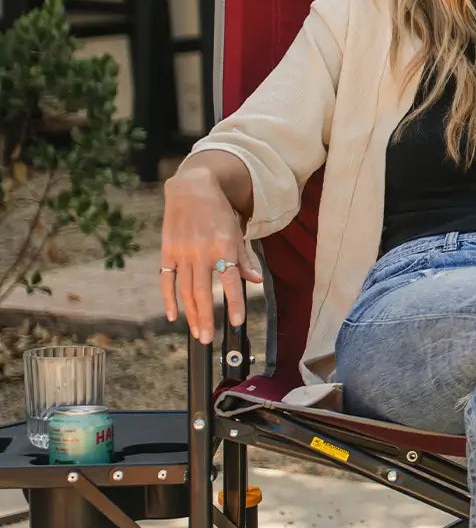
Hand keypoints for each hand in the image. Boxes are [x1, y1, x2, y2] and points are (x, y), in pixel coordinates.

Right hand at [160, 167, 260, 344]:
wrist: (192, 189)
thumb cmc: (219, 213)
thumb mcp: (237, 233)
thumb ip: (244, 260)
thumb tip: (256, 281)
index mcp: (223, 247)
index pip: (230, 281)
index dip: (234, 302)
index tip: (237, 322)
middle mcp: (201, 252)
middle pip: (203, 291)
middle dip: (206, 317)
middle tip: (208, 338)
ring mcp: (182, 253)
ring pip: (186, 290)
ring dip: (191, 314)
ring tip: (197, 333)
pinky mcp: (167, 252)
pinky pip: (167, 280)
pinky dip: (169, 298)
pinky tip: (173, 316)